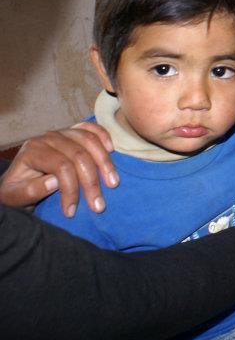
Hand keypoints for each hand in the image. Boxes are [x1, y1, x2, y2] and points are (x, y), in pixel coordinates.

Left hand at [0, 122, 115, 216]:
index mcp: (33, 151)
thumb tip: (55, 182)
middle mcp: (48, 137)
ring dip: (105, 163)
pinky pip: (91, 128)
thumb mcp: (15, 196)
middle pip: (79, 156)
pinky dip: (103, 136)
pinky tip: (111, 150)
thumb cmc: (18, 189)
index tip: (72, 211)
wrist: (19, 180)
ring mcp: (62, 132)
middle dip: (92, 182)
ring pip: (90, 141)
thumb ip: (32, 190)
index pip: (61, 167)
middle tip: (99, 205)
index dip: (71, 190)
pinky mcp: (72, 131)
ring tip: (113, 183)